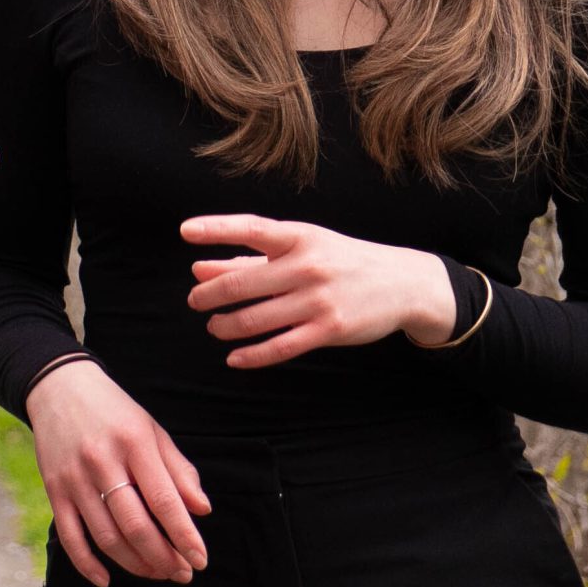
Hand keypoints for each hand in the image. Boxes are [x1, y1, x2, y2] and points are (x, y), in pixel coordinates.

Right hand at [25, 359, 210, 586]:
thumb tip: (202, 510)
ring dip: (135, 564)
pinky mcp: (54, 489)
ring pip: (106, 537)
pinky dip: (87, 565)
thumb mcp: (151, 430)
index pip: (164, 501)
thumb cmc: (114, 411)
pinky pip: (70, 537)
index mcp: (134, 443)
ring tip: (157, 573)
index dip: (184, 536)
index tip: (200, 560)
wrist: (58, 386)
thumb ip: (178, 470)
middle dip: (163, 558)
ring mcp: (75, 478)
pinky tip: (107, 580)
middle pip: (136, 526)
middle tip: (182, 574)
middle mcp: (102, 461)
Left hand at [182, 214, 457, 367]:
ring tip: (214, 326)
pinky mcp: (329, 330)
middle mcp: (307, 266)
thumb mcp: (301, 248)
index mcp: (299, 238)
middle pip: (244, 283)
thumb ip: (249, 258)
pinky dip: (253, 355)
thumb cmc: (340, 261)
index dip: (217, 229)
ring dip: (227, 325)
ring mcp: (318, 300)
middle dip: (211, 295)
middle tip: (195, 301)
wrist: (402, 283)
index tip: (185, 231)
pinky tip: (234, 357)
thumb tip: (199, 268)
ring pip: (257, 318)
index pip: (251, 228)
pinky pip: (281, 346)